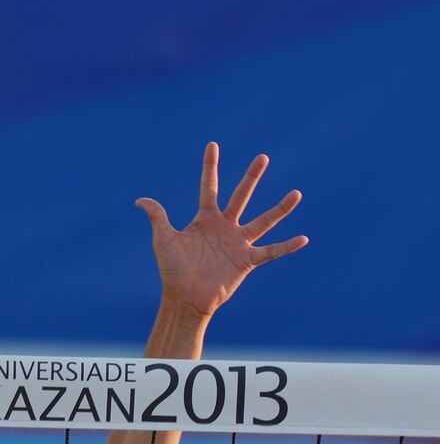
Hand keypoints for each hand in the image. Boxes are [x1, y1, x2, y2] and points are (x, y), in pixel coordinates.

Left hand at [137, 142, 307, 319]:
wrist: (185, 298)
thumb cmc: (173, 269)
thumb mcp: (164, 240)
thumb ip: (158, 217)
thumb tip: (140, 200)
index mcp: (205, 219)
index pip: (208, 187)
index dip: (210, 167)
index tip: (212, 145)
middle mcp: (225, 226)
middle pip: (241, 196)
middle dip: (251, 177)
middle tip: (263, 157)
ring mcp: (238, 242)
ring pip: (263, 221)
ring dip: (280, 209)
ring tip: (296, 194)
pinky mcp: (247, 261)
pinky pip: (271, 251)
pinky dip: (287, 246)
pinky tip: (303, 238)